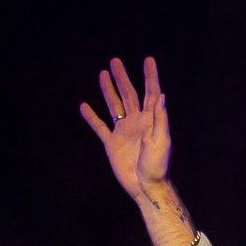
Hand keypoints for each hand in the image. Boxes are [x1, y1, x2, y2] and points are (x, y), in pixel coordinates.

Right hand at [79, 56, 172, 202]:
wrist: (145, 186)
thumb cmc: (157, 166)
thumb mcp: (161, 141)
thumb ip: (159, 119)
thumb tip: (160, 95)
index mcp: (150, 120)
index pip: (150, 93)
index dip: (150, 76)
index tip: (148, 60)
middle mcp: (136, 122)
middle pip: (129, 94)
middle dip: (122, 78)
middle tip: (115, 61)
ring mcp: (123, 131)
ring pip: (114, 105)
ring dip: (108, 90)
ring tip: (102, 74)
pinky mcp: (112, 143)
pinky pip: (100, 127)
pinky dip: (92, 117)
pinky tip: (84, 106)